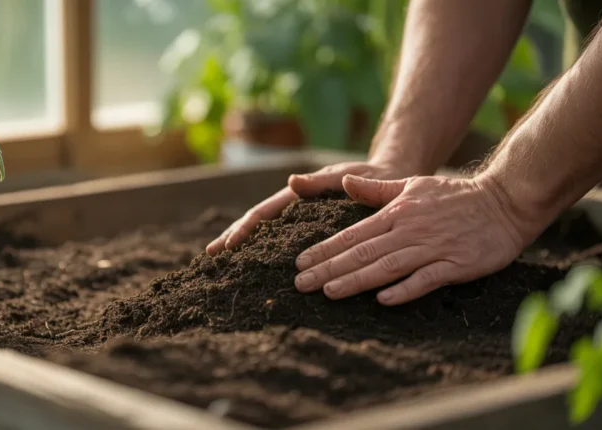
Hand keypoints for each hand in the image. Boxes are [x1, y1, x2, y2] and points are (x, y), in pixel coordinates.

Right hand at [206, 161, 414, 255]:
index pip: (262, 214)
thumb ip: (319, 182)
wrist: (391, 177)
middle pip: (257, 226)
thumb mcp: (346, 176)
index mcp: (298, 197)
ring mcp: (303, 222)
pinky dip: (270, 256)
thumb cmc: (370, 175)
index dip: (242, 229)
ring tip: (226, 266)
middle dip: (233, 239)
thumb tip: (291, 182)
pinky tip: (262, 273)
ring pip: (269, 237)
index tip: (226, 245)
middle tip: (210, 257)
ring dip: (247, 250)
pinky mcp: (316, 233)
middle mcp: (296, 210)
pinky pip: (288, 246)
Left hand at [294, 174, 537, 304]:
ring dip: (357, 280)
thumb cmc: (454, 195)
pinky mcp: (457, 264)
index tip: (300, 263)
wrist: (505, 201)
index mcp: (396, 213)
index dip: (325, 249)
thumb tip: (345, 182)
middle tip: (300, 283)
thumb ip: (376, 190)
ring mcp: (433, 248)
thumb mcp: (412, 185)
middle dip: (329, 268)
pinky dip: (405, 289)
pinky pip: (427, 279)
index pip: (352, 235)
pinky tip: (383, 300)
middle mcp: (410, 230)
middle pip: (363, 252)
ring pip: (387, 266)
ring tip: (329, 292)